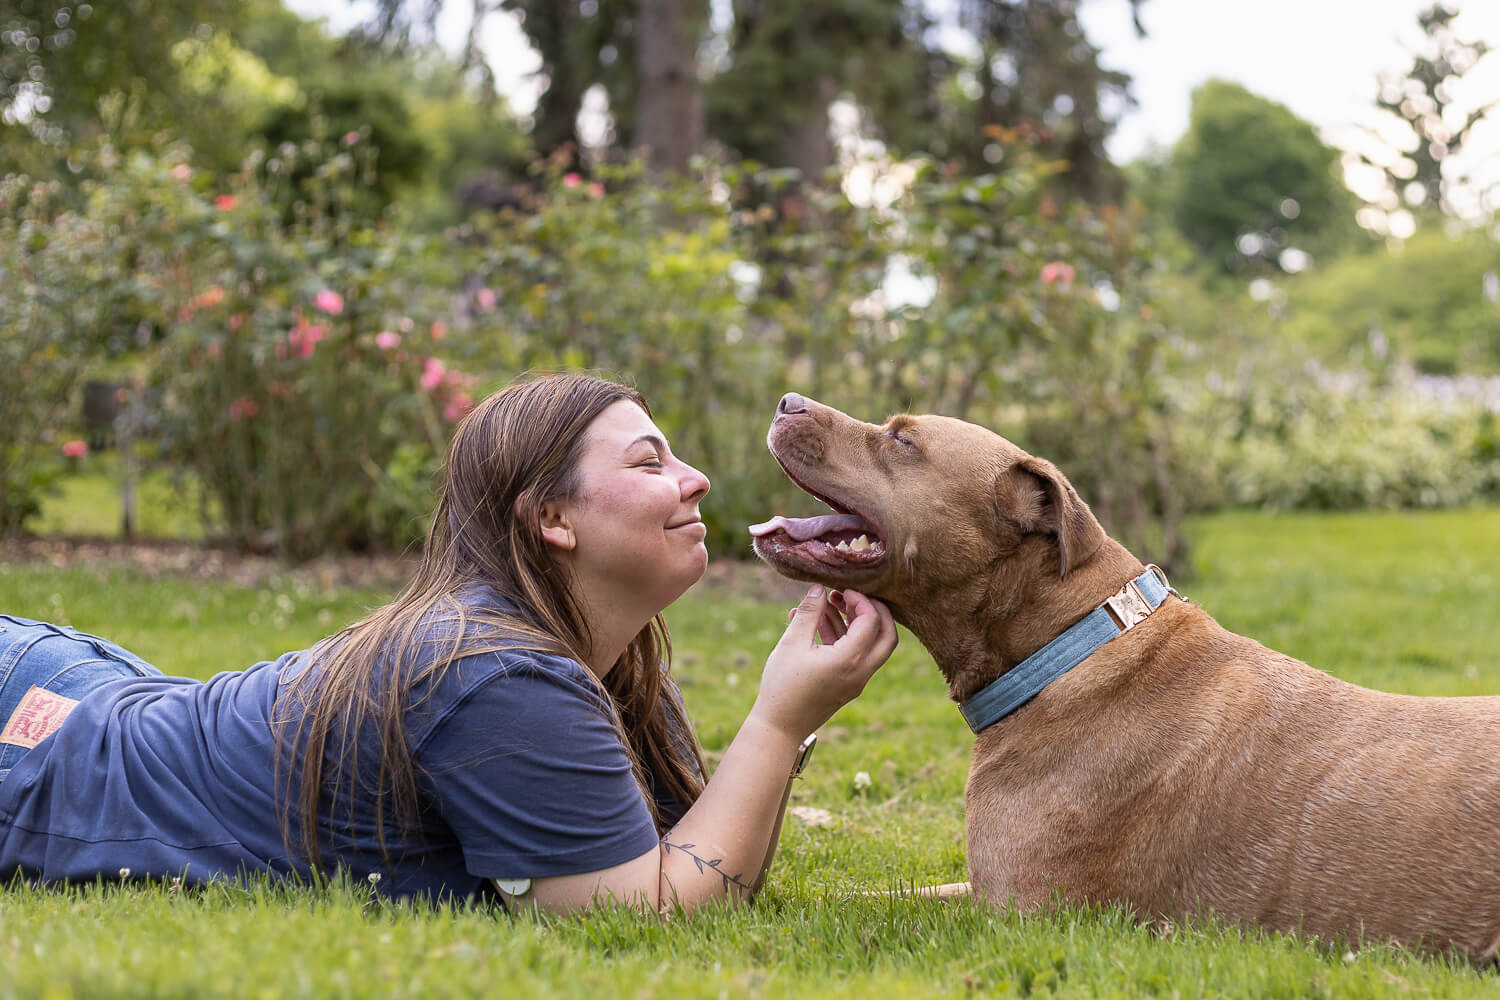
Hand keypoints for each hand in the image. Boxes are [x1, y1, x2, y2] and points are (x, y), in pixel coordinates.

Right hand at [750, 585, 897, 740]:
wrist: (779, 728)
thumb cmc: (783, 686)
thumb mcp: (792, 643)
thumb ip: (809, 612)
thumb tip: (819, 587)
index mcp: (851, 659)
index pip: (872, 620)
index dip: (860, 599)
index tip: (841, 588)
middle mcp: (861, 672)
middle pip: (887, 635)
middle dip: (874, 611)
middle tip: (852, 594)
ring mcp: (856, 681)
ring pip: (871, 646)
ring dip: (854, 623)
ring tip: (827, 603)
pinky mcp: (847, 687)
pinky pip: (855, 657)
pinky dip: (844, 638)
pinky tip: (818, 623)